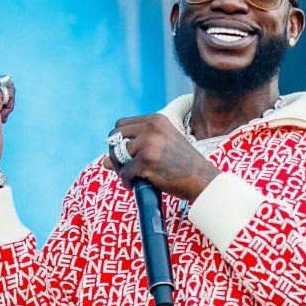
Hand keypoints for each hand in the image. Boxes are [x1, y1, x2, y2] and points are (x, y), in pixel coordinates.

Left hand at [103, 114, 219, 200]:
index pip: (121, 125)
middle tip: (124, 167)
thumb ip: (134, 150)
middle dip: (115, 153)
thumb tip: (104, 162)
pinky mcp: (147, 161)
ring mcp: (149, 143)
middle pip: (115, 136)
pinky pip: (124, 172)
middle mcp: (152, 127)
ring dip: (120, 169)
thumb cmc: (182, 165)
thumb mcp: (160, 149)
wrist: (202, 179)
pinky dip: (126, 181)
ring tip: (131, 177)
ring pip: (117, 155)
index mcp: (156, 120)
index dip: (119, 141)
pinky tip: (135, 185)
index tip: (126, 155)